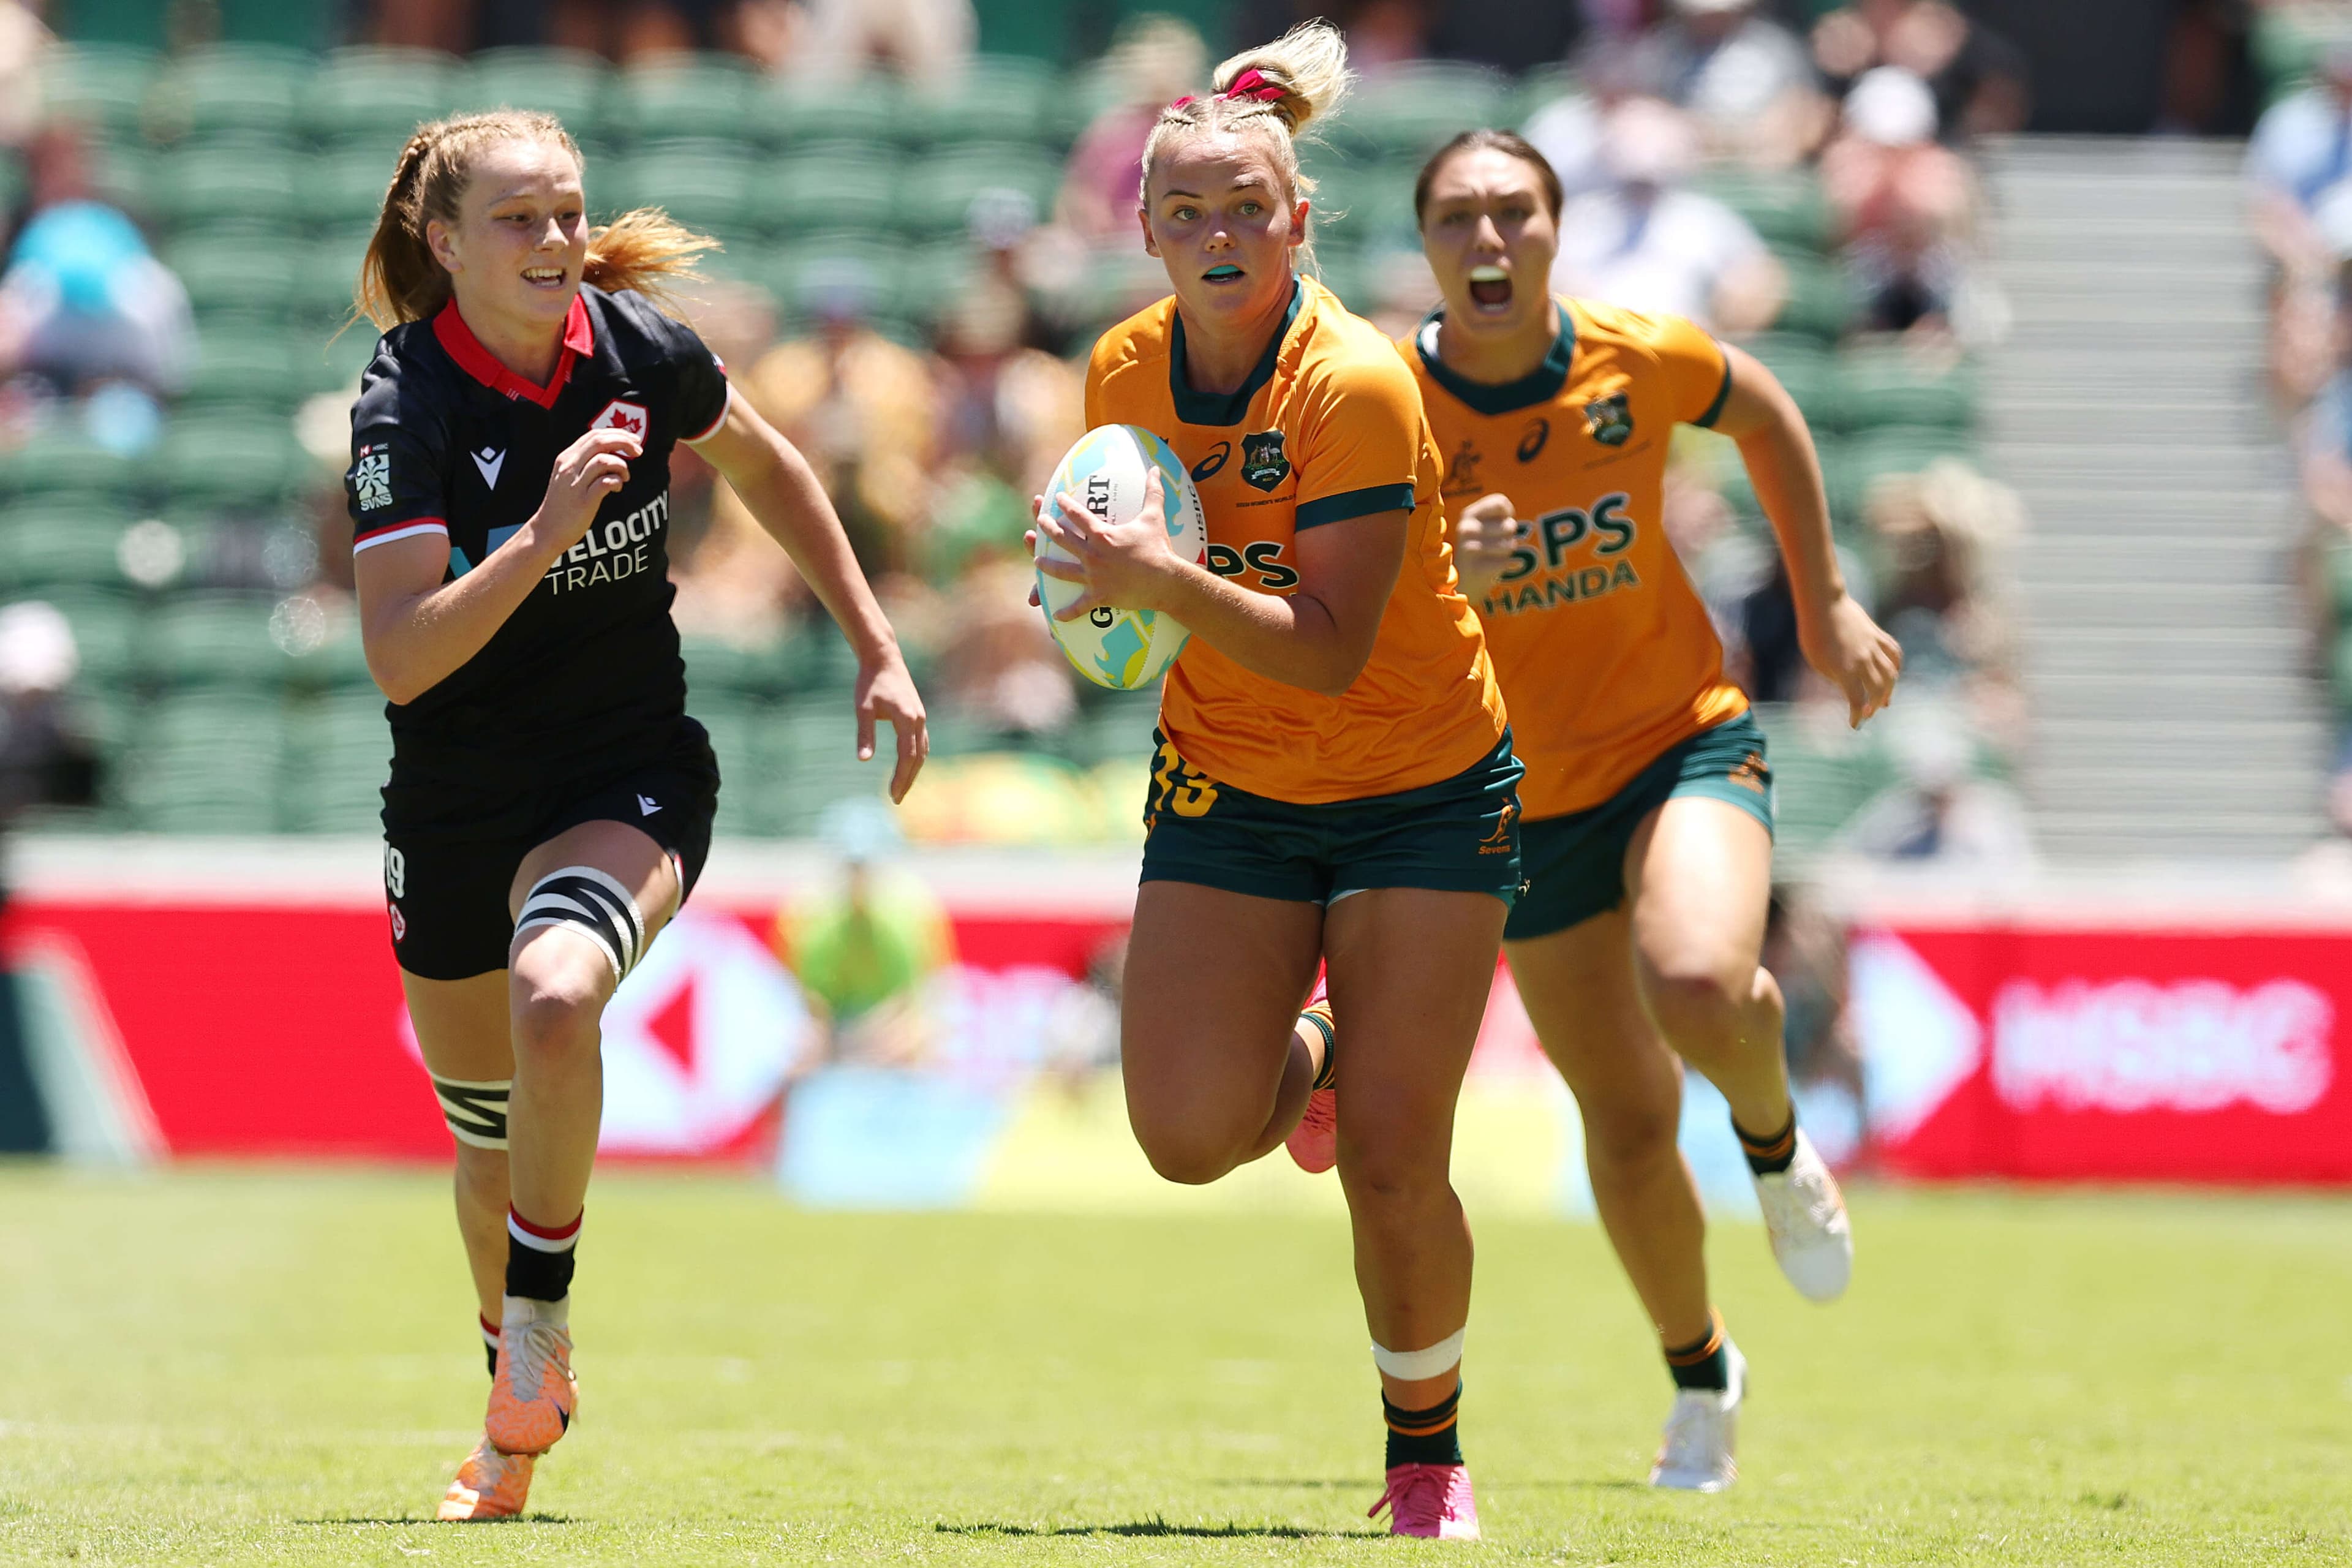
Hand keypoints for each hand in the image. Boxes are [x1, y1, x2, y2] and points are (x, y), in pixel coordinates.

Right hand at [533, 427, 641, 550]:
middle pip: (600, 442)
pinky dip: (616, 482)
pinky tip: (617, 488)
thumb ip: (586, 462)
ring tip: (624, 477)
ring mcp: (575, 484)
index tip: (634, 440)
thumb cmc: (563, 504)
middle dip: (624, 442)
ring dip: (622, 466)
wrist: (547, 530)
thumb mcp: (570, 476)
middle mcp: (569, 467)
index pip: (594, 435)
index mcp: (567, 458)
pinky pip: (605, 482)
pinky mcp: (583, 501)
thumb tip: (613, 452)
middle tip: (639, 452)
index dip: (617, 434)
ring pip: (603, 460)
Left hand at [854, 649, 927, 803]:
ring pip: (922, 751)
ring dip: (913, 771)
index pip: (907, 756)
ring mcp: (921, 717)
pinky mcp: (918, 715)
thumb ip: (865, 735)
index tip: (892, 796)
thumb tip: (863, 760)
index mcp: (906, 720)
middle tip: (895, 799)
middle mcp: (918, 720)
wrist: (883, 658)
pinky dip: (916, 758)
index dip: (901, 778)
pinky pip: (922, 742)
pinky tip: (908, 765)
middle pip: (918, 758)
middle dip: (908, 780)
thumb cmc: (870, 682)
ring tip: (901, 787)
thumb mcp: (863, 709)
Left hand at [1030, 470, 1185, 620]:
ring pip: (1062, 570)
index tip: (1057, 499)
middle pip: (1062, 539)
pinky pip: (1079, 606)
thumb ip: (1152, 491)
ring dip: (1046, 565)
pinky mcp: (1099, 596)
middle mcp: (1092, 554)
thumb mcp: (1154, 517)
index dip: (1065, 505)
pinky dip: (1067, 612)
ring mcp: (1093, 576)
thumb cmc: (1158, 548)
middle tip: (1039, 522)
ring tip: (1036, 561)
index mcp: (1102, 534)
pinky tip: (1055, 614)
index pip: (1077, 515)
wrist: (1165, 580)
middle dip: (1047, 528)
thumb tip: (1156, 468)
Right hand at [1450, 492, 1524, 599]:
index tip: (1502, 522)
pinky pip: (1506, 562)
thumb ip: (1498, 516)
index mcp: (1468, 514)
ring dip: (1508, 552)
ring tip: (1494, 556)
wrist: (1462, 583)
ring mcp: (1469, 548)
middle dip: (1509, 537)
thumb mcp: (1483, 526)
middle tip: (1496, 546)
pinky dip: (1510, 565)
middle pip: (1510, 525)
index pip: (1500, 502)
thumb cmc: (1478, 550)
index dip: (1508, 513)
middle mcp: (1466, 528)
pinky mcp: (1476, 568)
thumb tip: (1510, 524)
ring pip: (1510, 544)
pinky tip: (1499, 568)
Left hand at [1800, 592, 1902, 727]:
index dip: (1857, 716)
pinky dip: (1896, 666)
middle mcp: (1863, 660)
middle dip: (1874, 705)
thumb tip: (1851, 689)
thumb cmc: (1814, 635)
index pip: (1856, 700)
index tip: (1855, 724)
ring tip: (1885, 700)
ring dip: (1889, 690)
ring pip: (1891, 674)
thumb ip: (1837, 678)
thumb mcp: (1819, 663)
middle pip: (1878, 690)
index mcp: (1845, 669)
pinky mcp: (1878, 635)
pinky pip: (1894, 653)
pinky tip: (1893, 674)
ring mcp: (1874, 646)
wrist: (1824, 604)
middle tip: (1869, 713)